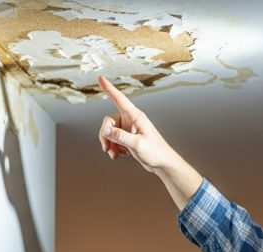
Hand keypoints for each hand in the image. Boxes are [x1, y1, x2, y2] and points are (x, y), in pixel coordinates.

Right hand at [96, 76, 202, 208]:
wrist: (162, 164)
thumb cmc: (156, 152)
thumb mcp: (137, 144)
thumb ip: (120, 136)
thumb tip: (105, 130)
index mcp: (135, 116)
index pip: (119, 99)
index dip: (109, 88)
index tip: (100, 78)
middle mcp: (130, 120)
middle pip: (108, 121)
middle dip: (105, 135)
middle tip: (107, 147)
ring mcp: (128, 129)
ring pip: (109, 132)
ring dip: (109, 143)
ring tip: (113, 154)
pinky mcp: (127, 138)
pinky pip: (113, 140)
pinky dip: (112, 148)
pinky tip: (117, 155)